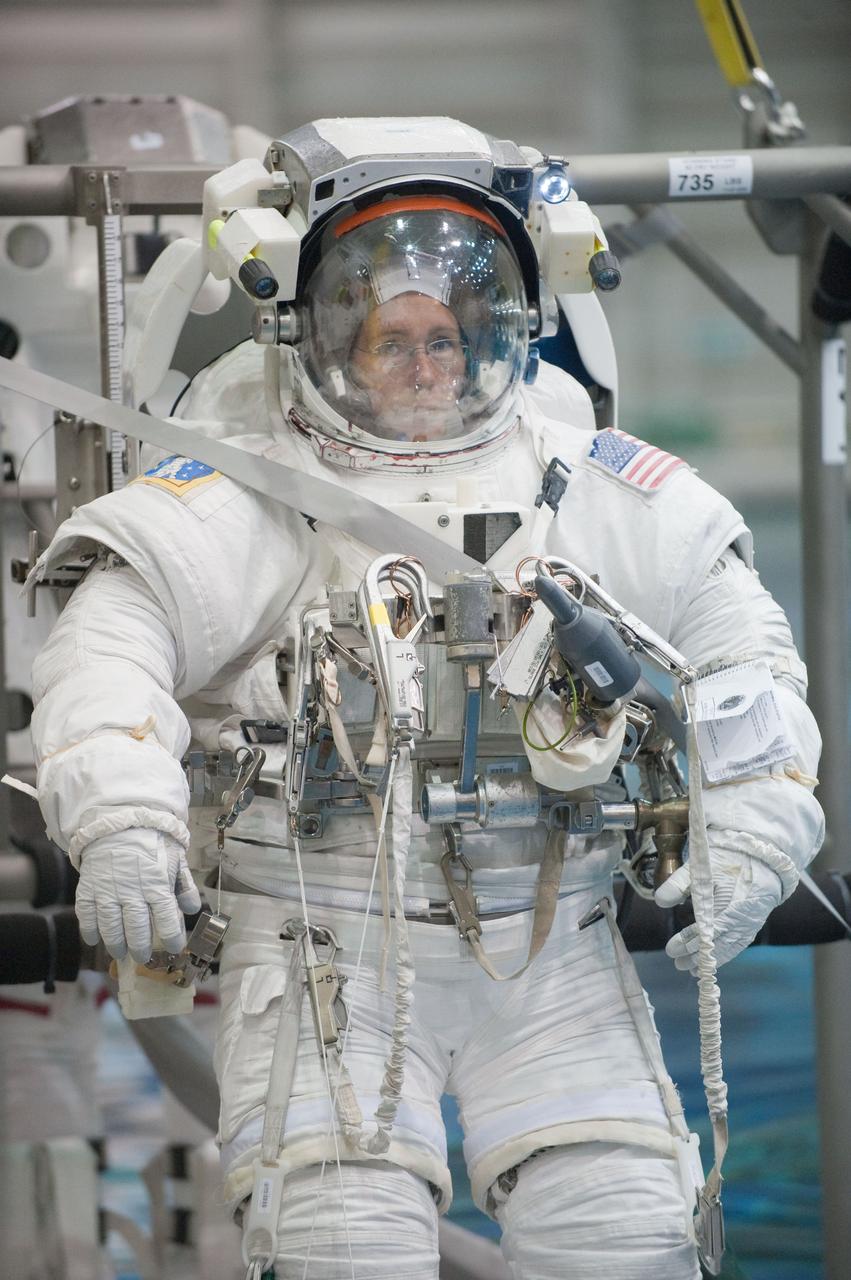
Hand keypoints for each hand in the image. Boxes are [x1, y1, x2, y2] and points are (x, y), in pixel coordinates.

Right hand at [76, 828, 201, 961]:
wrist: (120, 823)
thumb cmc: (152, 843)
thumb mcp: (176, 859)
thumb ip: (184, 885)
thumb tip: (192, 910)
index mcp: (157, 884)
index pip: (166, 918)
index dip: (172, 937)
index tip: (175, 948)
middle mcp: (132, 891)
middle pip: (137, 928)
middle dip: (141, 947)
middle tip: (143, 957)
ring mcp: (108, 891)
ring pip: (111, 926)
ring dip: (116, 943)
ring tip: (120, 952)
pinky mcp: (88, 888)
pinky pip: (87, 915)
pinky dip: (90, 930)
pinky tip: (94, 939)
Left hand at [654, 846, 782, 973]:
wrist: (763, 859)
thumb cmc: (729, 860)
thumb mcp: (702, 866)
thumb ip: (679, 883)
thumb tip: (660, 901)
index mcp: (730, 901)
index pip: (707, 929)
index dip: (689, 940)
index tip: (672, 949)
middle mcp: (742, 917)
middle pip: (717, 942)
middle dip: (696, 955)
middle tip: (677, 963)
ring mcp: (750, 923)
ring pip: (728, 947)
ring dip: (710, 959)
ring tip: (691, 970)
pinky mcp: (752, 925)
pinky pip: (738, 945)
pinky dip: (724, 955)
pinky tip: (712, 962)